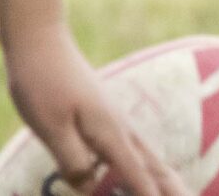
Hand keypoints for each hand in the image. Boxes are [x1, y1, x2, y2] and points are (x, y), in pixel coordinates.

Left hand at [4, 23, 187, 195]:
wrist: (38, 38)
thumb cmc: (41, 81)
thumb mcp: (51, 127)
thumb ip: (73, 161)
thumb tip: (90, 189)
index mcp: (109, 133)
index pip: (138, 176)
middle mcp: (119, 127)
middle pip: (154, 166)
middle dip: (172, 189)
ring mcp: (114, 119)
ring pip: (147, 155)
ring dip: (163, 178)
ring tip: (180, 192)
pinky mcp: (103, 115)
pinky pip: (134, 147)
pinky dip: (146, 164)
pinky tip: (144, 167)